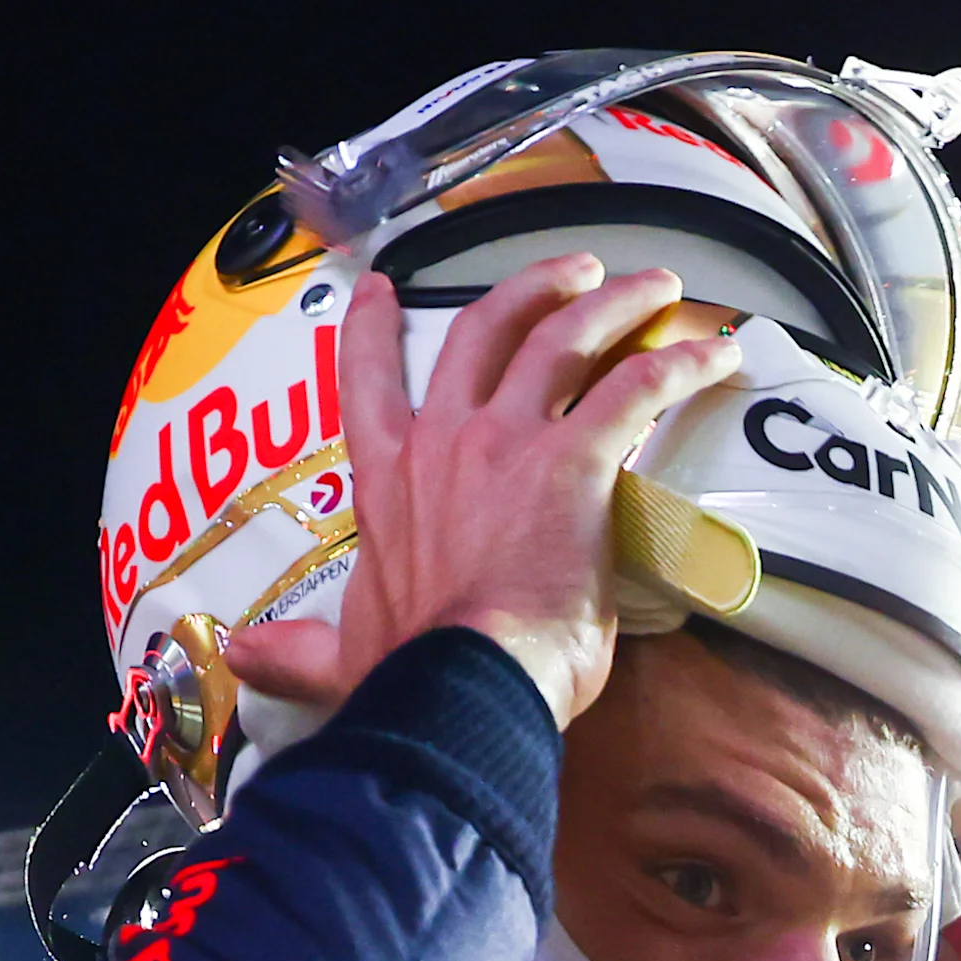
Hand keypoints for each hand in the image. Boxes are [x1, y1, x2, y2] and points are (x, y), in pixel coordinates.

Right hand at [224, 258, 738, 730]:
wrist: (463, 687)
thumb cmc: (412, 679)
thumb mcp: (344, 656)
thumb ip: (301, 651)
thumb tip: (245, 658)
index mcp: (385, 484)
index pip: (367, 384)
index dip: (372, 331)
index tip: (379, 290)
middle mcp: (443, 443)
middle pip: (482, 332)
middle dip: (528, 290)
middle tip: (572, 273)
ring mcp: (508, 443)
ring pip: (563, 340)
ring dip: (611, 303)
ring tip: (650, 286)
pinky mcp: (576, 460)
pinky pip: (636, 388)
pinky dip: (680, 362)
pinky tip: (715, 354)